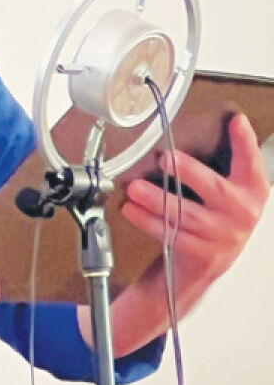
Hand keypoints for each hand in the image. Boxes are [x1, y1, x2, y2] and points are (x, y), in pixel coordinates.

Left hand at [117, 113, 268, 323]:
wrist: (210, 262)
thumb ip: (223, 164)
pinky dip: (148, 222)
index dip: (244, 142)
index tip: (236, 121)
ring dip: (157, 200)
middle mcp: (242, 213)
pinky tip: (131, 210)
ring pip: (186, 215)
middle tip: (165, 159)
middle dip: (188, 172)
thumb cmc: (216, 216)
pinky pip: (171, 235)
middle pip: (214, 188)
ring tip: (135, 189)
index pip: (251, 163)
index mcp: (252, 191)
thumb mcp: (227, 190)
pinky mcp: (202, 254)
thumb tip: (209, 124)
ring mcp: (222, 236)